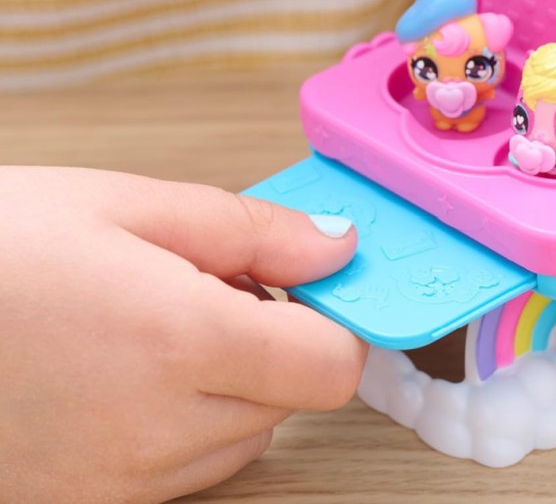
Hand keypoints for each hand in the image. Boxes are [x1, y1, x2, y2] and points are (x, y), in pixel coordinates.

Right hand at [0, 167, 365, 502]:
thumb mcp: (127, 205)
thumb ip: (252, 230)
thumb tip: (338, 246)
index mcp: (180, 341)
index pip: (331, 367)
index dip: (337, 322)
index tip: (317, 288)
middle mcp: (159, 428)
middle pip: (292, 397)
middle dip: (275, 340)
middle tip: (208, 287)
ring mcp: (123, 480)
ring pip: (245, 434)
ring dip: (232, 382)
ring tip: (154, 327)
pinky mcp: (94, 502)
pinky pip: (189, 465)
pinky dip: (186, 421)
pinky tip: (126, 373)